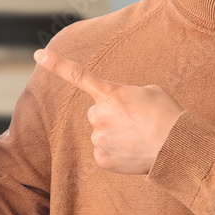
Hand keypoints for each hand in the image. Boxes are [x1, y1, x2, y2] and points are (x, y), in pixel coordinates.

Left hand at [34, 48, 184, 173]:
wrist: (177, 148)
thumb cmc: (168, 116)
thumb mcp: (149, 92)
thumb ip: (126, 96)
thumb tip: (120, 110)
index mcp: (109, 93)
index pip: (77, 75)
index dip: (56, 64)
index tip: (38, 54)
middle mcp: (98, 114)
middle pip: (96, 113)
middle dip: (111, 117)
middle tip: (136, 123)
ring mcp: (98, 138)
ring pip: (101, 134)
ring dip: (116, 135)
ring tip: (139, 138)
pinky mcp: (102, 159)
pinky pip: (104, 153)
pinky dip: (116, 154)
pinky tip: (133, 152)